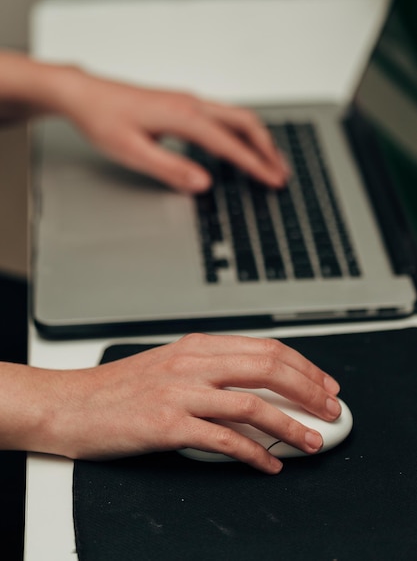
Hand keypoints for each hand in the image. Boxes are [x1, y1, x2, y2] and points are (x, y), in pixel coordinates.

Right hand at [36, 334, 339, 473]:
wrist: (71, 403)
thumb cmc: (117, 388)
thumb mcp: (168, 365)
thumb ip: (209, 368)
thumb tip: (253, 383)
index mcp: (196, 347)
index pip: (264, 348)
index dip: (302, 366)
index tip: (323, 383)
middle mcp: (192, 364)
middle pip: (267, 368)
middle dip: (308, 390)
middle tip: (330, 410)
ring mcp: (180, 393)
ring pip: (252, 404)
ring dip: (290, 425)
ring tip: (312, 441)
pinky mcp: (167, 425)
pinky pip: (224, 440)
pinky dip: (254, 454)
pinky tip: (269, 463)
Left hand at [61, 70, 290, 191]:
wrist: (85, 95)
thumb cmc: (104, 120)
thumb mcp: (133, 152)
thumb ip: (170, 168)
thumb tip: (203, 183)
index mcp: (183, 116)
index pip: (230, 143)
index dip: (255, 164)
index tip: (273, 181)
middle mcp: (192, 104)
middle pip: (245, 122)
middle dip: (268, 148)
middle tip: (281, 172)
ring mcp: (189, 102)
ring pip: (236, 117)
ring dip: (257, 139)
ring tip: (269, 162)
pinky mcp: (183, 105)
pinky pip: (223, 117)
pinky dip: (240, 134)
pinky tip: (239, 148)